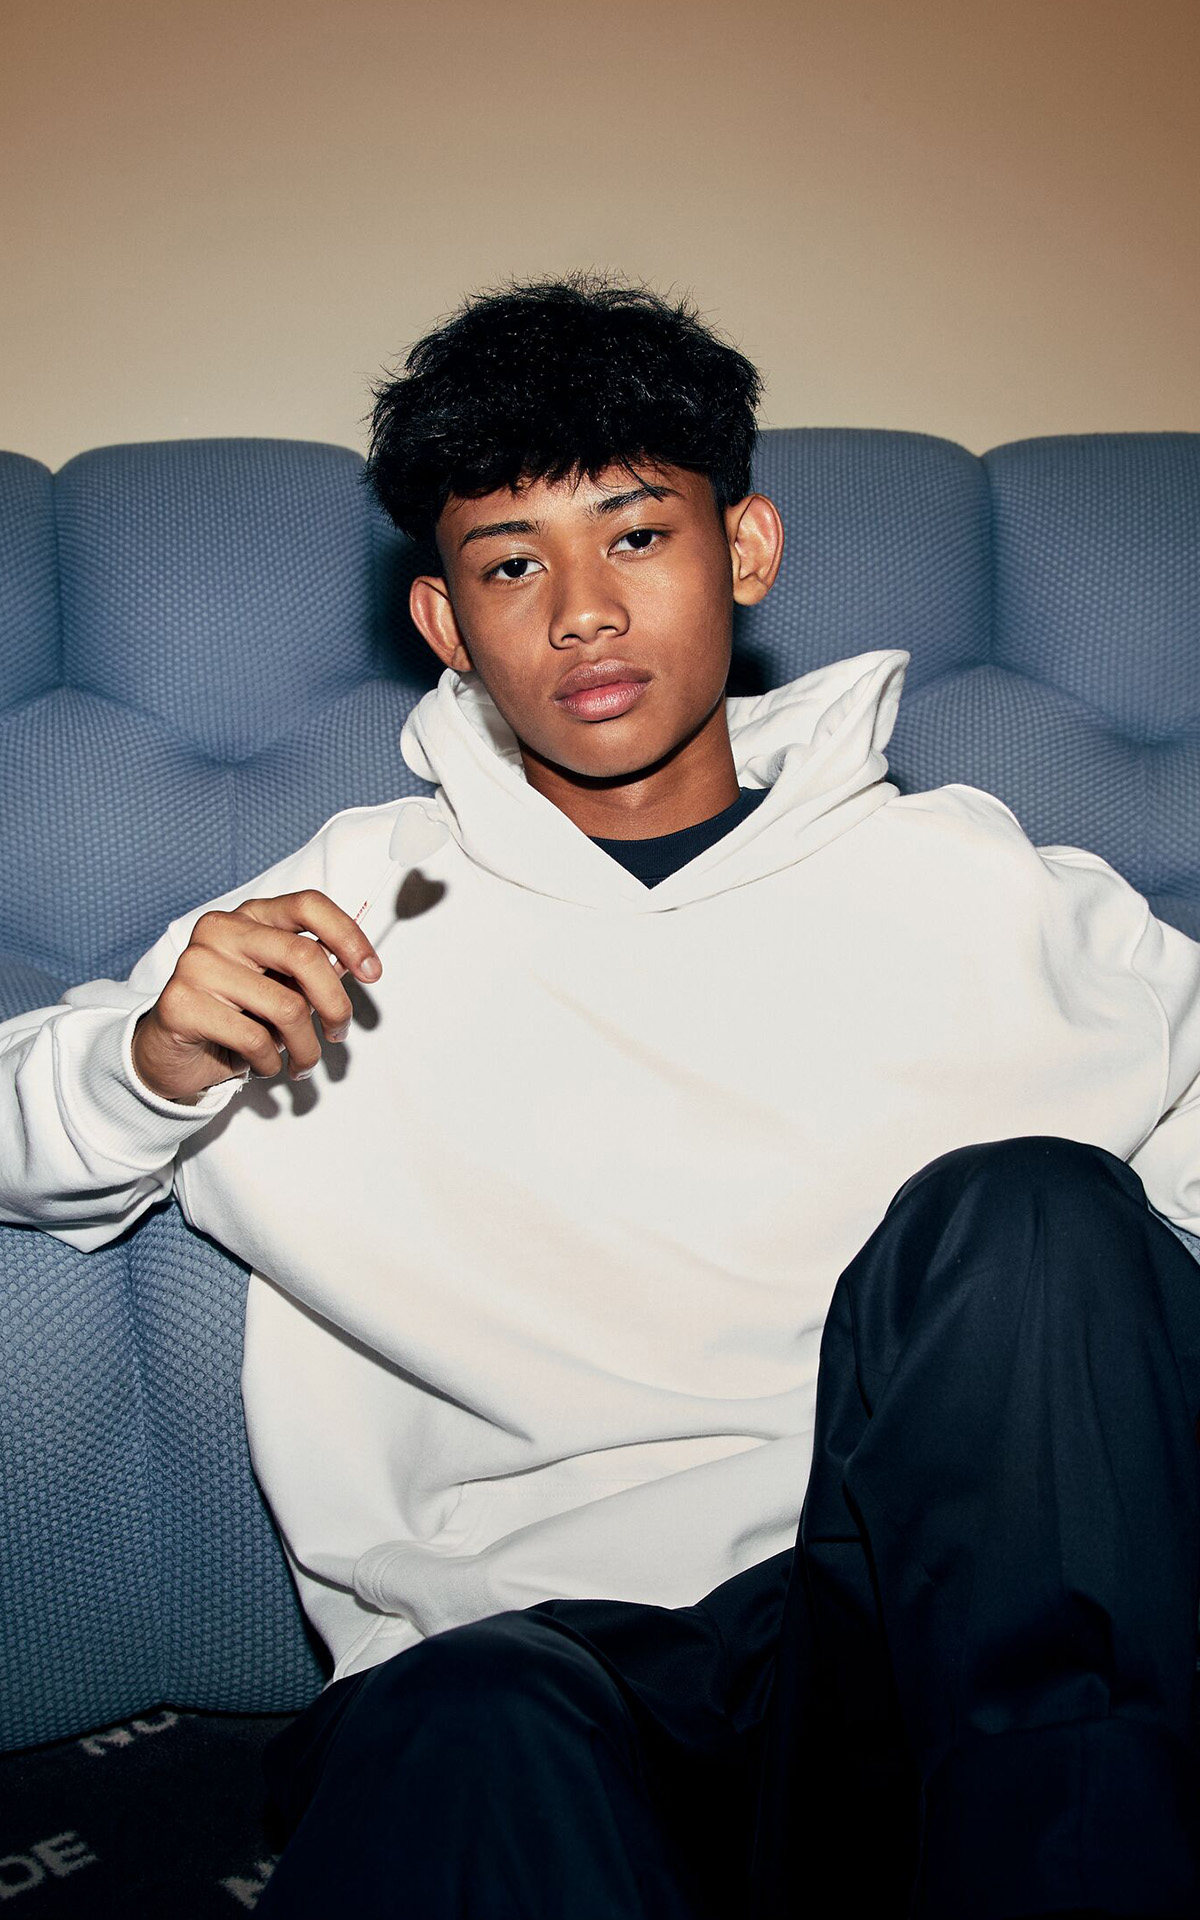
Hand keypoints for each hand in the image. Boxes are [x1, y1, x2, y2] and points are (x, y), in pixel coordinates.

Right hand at [131, 890, 380, 1102]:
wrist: (170, 1053)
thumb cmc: (233, 1016)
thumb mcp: (278, 987)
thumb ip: (311, 973)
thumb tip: (355, 964)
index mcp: (250, 916)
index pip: (308, 905)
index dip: (348, 936)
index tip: (371, 972)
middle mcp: (221, 930)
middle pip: (304, 956)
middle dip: (335, 1004)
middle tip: (338, 1033)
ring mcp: (196, 963)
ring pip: (286, 1007)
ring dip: (305, 1047)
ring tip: (302, 1063)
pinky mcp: (182, 1003)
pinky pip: (254, 1038)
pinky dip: (271, 1062)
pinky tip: (263, 1065)